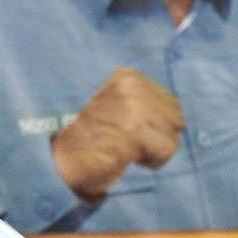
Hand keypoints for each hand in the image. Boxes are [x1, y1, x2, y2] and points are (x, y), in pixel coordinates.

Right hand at [50, 67, 183, 202]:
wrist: (58, 157)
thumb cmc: (83, 136)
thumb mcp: (113, 105)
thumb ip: (142, 102)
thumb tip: (179, 117)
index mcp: (127, 76)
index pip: (169, 101)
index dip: (156, 124)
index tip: (132, 133)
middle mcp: (132, 86)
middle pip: (175, 116)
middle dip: (158, 135)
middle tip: (130, 144)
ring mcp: (135, 107)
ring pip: (173, 134)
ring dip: (155, 149)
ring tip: (129, 151)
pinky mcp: (136, 131)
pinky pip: (167, 150)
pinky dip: (152, 161)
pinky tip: (129, 159)